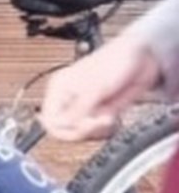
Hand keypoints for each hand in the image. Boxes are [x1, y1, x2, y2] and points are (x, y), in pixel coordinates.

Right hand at [40, 32, 161, 141]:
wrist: (142, 58)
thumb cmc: (115, 61)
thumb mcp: (94, 87)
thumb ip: (77, 110)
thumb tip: (62, 126)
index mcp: (59, 89)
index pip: (49, 120)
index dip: (63, 128)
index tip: (82, 125)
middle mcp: (69, 100)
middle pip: (63, 130)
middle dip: (80, 130)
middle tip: (98, 123)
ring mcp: (84, 108)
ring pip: (78, 133)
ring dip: (94, 131)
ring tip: (108, 120)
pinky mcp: (98, 114)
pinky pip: (94, 133)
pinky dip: (103, 131)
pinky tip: (112, 121)